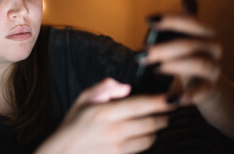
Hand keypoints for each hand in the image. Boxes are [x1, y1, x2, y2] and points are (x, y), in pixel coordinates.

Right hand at [35, 78, 174, 153]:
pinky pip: (141, 149)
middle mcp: (114, 130)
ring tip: (158, 122)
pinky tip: (145, 135)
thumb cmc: (72, 126)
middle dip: (163, 116)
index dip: (159, 101)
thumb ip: (103, 88)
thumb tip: (125, 87)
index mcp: (105, 112)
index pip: (140, 105)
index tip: (170, 97)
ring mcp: (118, 147)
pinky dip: (146, 141)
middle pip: (150, 123)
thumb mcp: (82, 100)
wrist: (63, 153)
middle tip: (168, 110)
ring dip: (156, 129)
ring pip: (149, 138)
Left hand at [142, 14, 222, 104]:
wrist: (206, 82)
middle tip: (139, 54)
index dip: (170, 20)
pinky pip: (203, 91)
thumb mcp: (186, 34)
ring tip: (152, 69)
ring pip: (198, 64)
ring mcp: (213, 68)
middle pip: (189, 44)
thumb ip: (185, 14)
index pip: (190, 21)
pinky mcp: (210, 88)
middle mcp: (212, 47)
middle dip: (162, 48)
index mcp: (204, 32)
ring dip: (173, 66)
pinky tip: (173, 99)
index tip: (147, 20)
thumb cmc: (188, 54)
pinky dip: (189, 95)